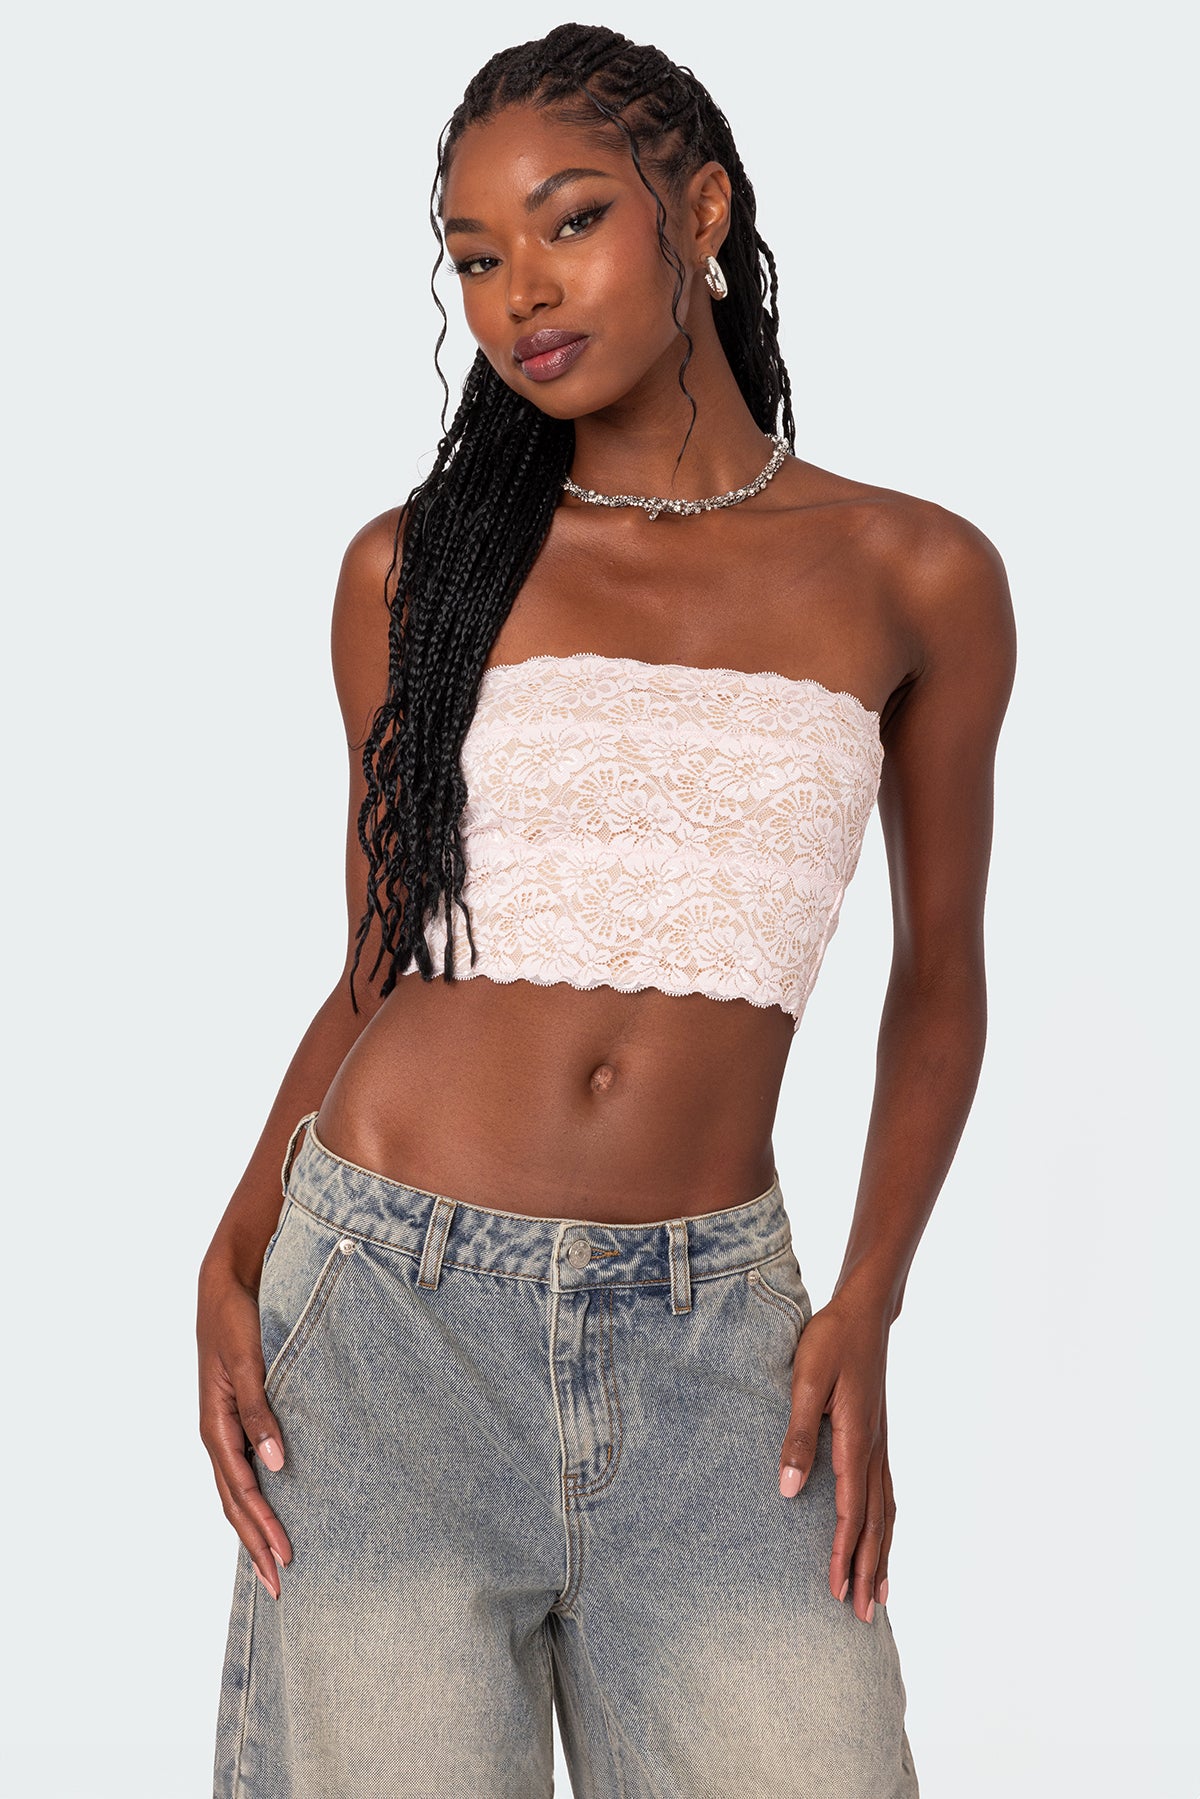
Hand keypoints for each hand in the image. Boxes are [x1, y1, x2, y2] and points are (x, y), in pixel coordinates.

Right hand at [197, 1257, 292, 1598]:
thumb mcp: (248, 1365)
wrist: (223, 1287)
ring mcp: (224, 1429)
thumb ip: (261, 1412)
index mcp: (217, 1428)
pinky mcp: (235, 1418)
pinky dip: (254, 1499)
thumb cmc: (235, 1322)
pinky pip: (241, 1470)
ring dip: (253, 1528)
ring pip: (236, 1492)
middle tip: (279, 1585)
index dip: (262, 1529)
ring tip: (273, 1562)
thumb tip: (278, 1464)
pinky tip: (270, 1510)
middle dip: (256, 1544)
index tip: (285, 1559)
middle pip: (235, 1504)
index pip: (242, 1493)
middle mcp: (217, 1435)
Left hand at [777, 1294, 895, 1622]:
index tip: (833, 1591)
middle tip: (862, 1617)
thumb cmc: (830, 1342)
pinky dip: (886, 1525)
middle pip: (874, 1523)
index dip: (841, 1553)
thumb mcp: (804, 1382)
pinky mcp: (877, 1437)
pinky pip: (886, 1494)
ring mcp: (880, 1444)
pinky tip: (882, 1538)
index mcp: (855, 1440)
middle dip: (866, 1570)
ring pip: (885, 1512)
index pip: (850, 1511)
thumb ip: (796, 1435)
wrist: (864, 1313)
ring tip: (879, 1595)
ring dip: (881, 1555)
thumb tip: (788, 1490)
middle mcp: (873, 1449)